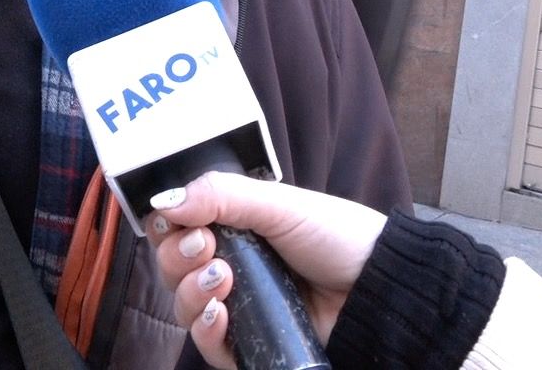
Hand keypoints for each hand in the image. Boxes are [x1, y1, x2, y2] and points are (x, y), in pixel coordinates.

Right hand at [143, 172, 385, 368]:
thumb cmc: (336, 236)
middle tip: (207, 249)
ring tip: (222, 282)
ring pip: (184, 308)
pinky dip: (205, 332)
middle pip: (172, 269)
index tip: (186, 225)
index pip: (176, 229)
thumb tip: (164, 199)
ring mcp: (239, 306)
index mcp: (232, 228)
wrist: (377, 285)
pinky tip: (219, 316)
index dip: (170, 228)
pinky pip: (209, 346)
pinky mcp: (251, 342)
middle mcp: (229, 266)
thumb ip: (220, 196)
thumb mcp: (278, 204)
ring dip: (190, 294)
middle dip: (178, 259)